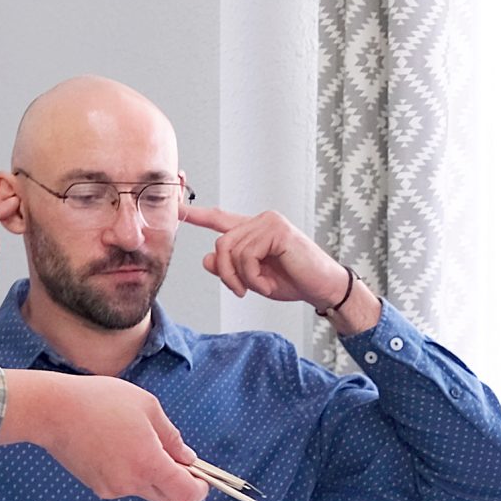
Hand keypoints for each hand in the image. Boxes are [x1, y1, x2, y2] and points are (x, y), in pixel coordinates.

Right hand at [0, 371, 207, 500]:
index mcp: (149, 463)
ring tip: (137, 441)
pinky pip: (124, 485)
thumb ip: (171, 437)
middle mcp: (132, 483)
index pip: (187, 494)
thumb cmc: (101, 401)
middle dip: (175, 478)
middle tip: (171, 452)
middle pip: (167, 494)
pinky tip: (116, 446)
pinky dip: (129, 472)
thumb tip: (186, 458)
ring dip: (150, 473)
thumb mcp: (147, 408)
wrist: (54, 411)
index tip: (202, 477)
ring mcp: (113, 488)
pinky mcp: (97, 487)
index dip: (200, 489)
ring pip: (144, 489)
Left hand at [180, 203, 379, 333]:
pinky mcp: (277, 231)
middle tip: (240, 292)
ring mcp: (269, 223)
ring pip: (231, 251)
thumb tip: (206, 259)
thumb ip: (230, 268)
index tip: (177, 208)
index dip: (197, 214)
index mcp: (254, 230)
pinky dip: (253, 278)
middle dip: (225, 273)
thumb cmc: (293, 281)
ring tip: (260, 288)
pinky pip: (247, 256)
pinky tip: (267, 285)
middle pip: (220, 244)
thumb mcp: (254, 279)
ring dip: (241, 279)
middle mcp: (260, 221)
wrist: (323, 288)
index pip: (219, 219)